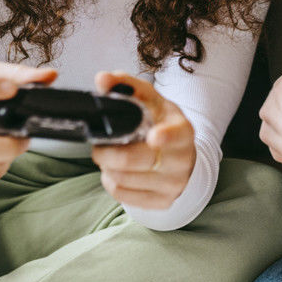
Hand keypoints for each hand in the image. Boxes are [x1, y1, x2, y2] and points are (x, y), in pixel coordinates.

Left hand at [89, 72, 195, 209]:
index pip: (175, 135)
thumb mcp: (150, 101)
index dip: (165, 137)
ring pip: (123, 179)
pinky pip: (122, 195)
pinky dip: (111, 182)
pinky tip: (116, 171)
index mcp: (182, 130)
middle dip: (106, 152)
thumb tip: (102, 79)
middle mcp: (181, 159)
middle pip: (133, 160)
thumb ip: (126, 85)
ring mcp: (173, 184)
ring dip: (107, 167)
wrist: (181, 156)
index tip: (154, 137)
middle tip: (99, 145)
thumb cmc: (161, 123)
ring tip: (110, 156)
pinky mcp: (162, 202)